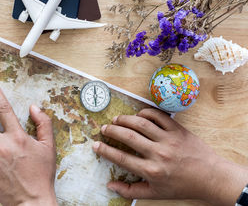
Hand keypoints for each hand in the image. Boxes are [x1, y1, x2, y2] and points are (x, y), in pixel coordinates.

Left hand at [0, 78, 57, 205]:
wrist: (32, 201)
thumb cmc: (41, 174)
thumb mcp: (49, 147)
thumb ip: (43, 124)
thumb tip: (33, 108)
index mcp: (18, 137)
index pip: (5, 110)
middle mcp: (2, 146)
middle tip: (2, 143)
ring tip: (0, 156)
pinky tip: (0, 168)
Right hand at [92, 108, 247, 205]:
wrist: (209, 177)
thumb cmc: (181, 186)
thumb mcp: (155, 193)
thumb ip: (131, 190)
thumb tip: (110, 186)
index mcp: (151, 171)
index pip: (121, 158)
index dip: (105, 150)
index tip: (95, 145)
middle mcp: (158, 154)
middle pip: (128, 137)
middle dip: (112, 131)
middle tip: (104, 129)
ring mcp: (169, 140)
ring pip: (141, 124)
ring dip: (125, 119)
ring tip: (117, 120)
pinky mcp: (178, 130)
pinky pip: (159, 116)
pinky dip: (146, 113)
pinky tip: (138, 115)